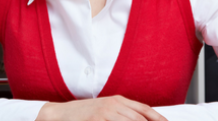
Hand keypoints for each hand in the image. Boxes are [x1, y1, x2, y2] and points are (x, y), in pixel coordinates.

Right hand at [35, 95, 167, 120]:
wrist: (59, 114)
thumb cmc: (83, 114)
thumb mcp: (105, 108)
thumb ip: (123, 113)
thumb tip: (141, 118)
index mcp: (118, 100)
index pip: (145, 109)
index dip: (158, 119)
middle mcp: (114, 105)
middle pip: (140, 119)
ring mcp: (105, 114)